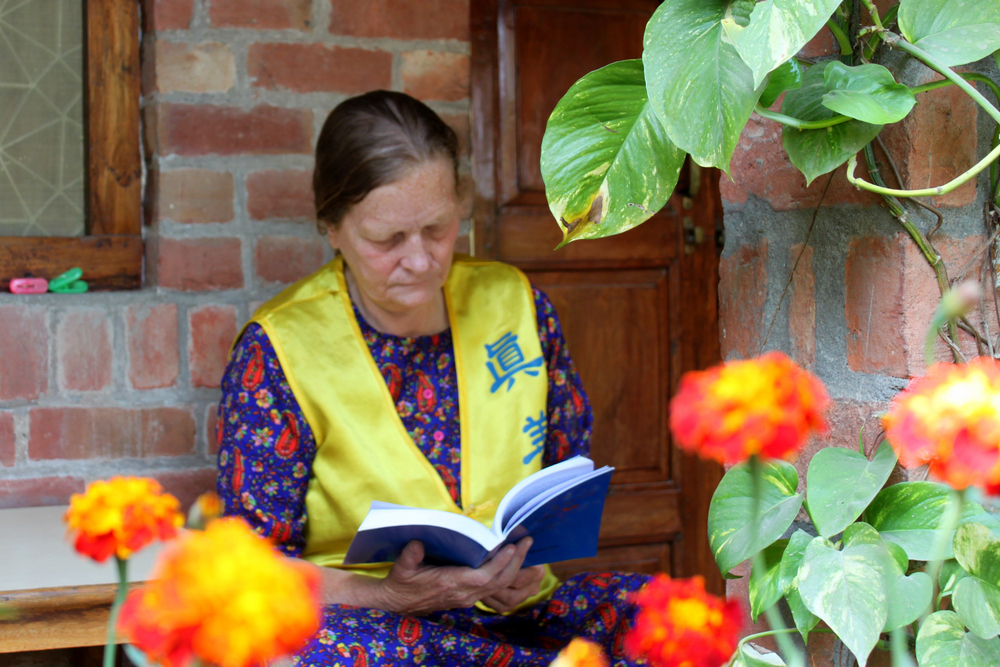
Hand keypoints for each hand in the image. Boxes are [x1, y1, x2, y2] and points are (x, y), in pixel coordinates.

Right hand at [376, 538, 532, 614]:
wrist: (398, 603)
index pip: (483, 576)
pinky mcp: (468, 597)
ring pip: (499, 585)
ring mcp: (468, 597)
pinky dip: (505, 573)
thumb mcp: (402, 568)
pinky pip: (493, 587)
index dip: (499, 563)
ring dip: (514, 567)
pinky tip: (511, 560)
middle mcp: (464, 594)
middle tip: (527, 541)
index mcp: (451, 585)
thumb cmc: (402, 582)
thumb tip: (418, 542)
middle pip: (498, 581)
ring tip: (524, 547)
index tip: (511, 547)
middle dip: (516, 562)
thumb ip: (410, 555)